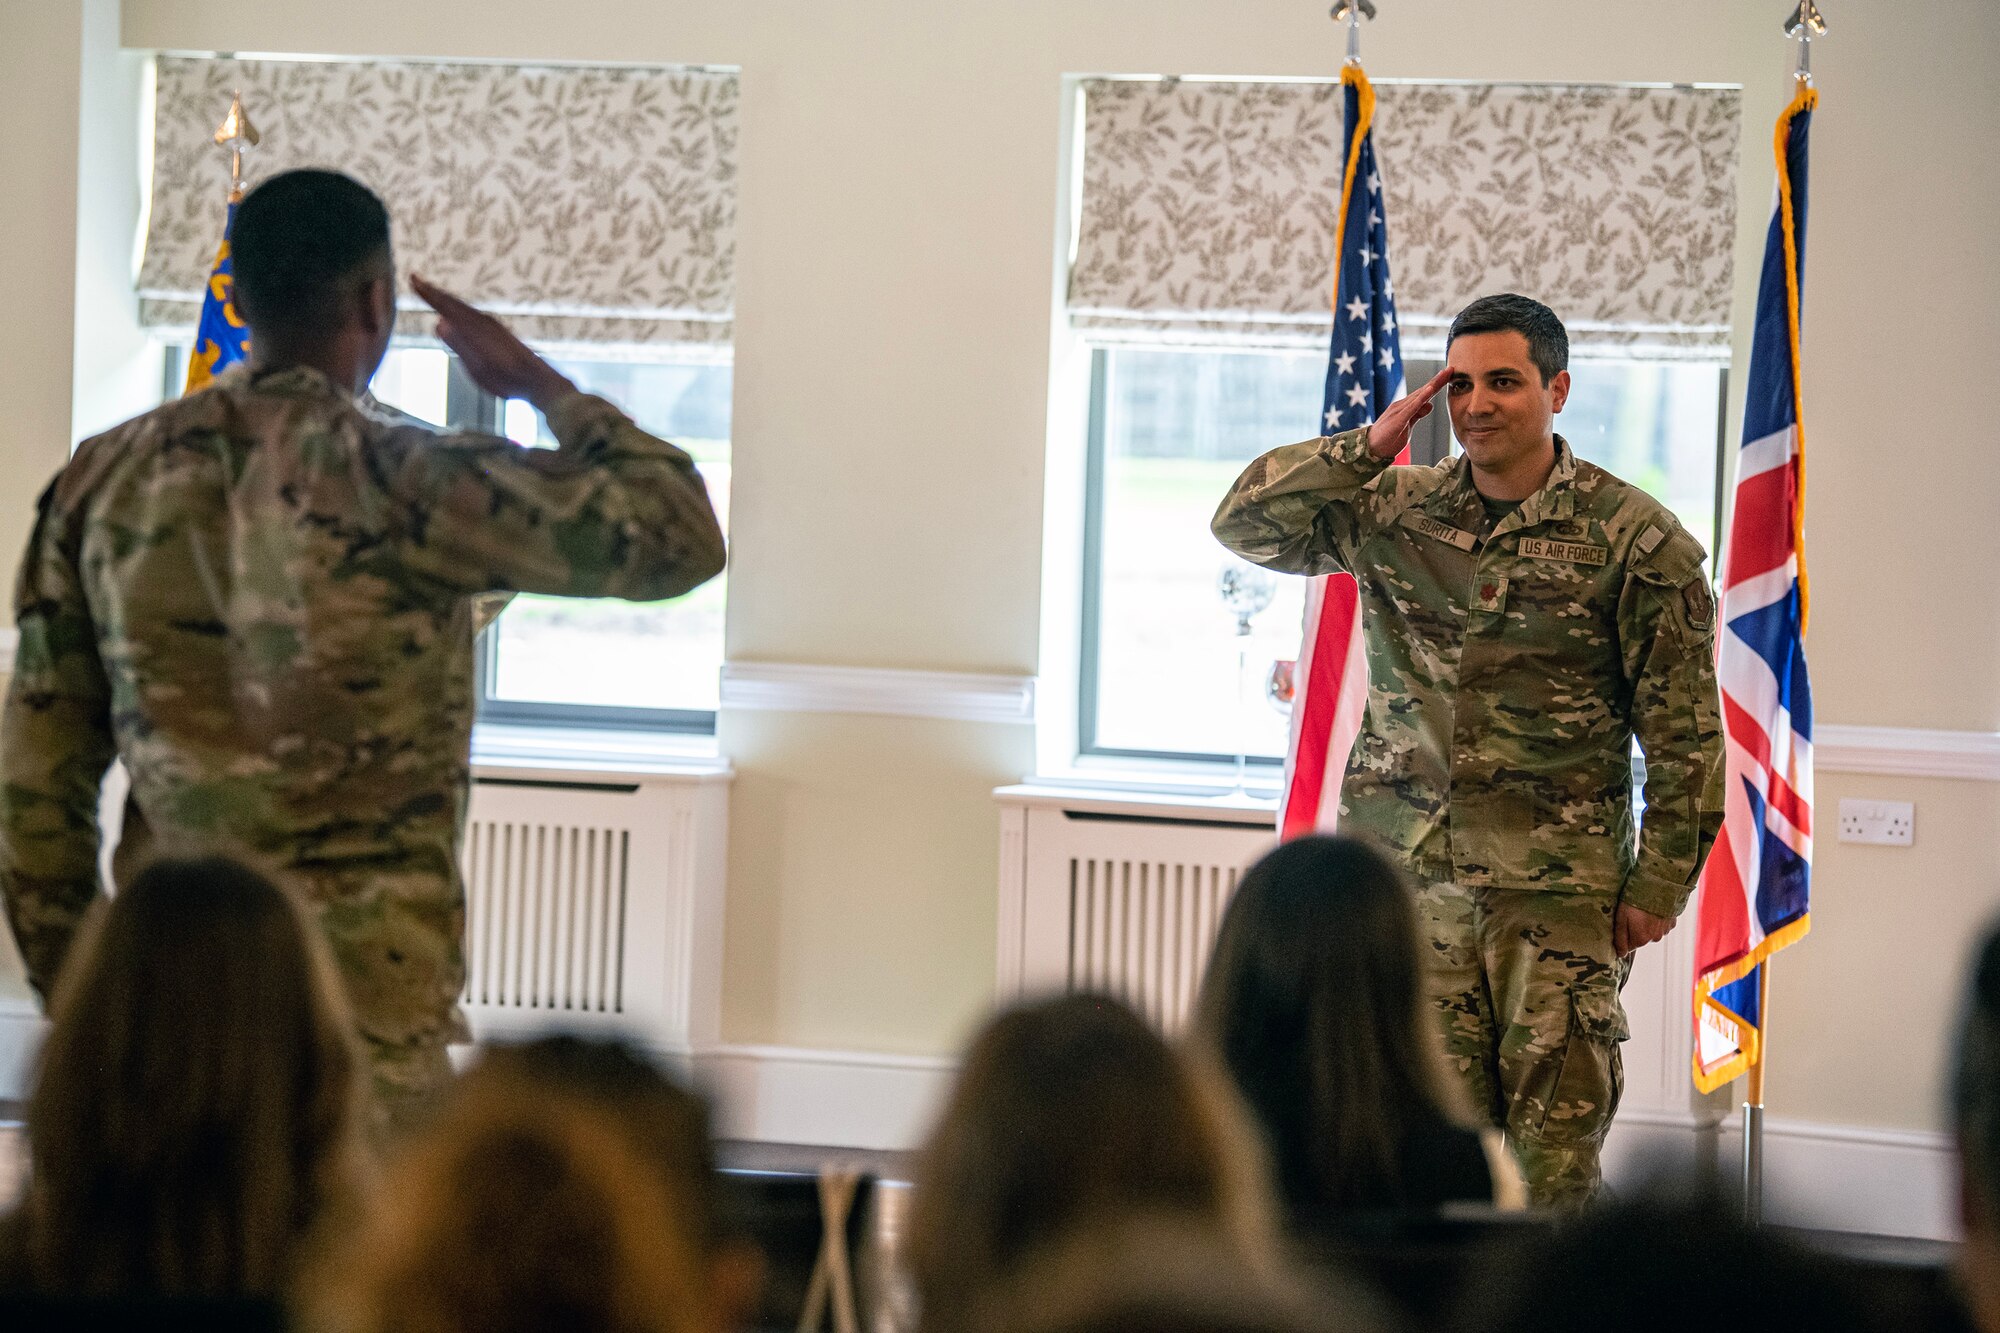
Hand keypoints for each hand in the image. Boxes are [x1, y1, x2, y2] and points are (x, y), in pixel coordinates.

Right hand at [411, 273, 575, 413]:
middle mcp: (485, 322)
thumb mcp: (479, 368)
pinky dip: (460, 309)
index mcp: (477, 328)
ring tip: (433, 294)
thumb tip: (439, 322)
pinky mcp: (499, 333)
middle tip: (416, 280)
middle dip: (434, 292)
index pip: (447, 306)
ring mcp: (494, 326)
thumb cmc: (508, 380)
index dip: (429, 294)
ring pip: (465, 308)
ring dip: (447, 300)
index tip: (413, 279)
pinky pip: (473, 315)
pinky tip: (459, 316)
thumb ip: (460, 345)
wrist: (539, 382)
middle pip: (455, 303)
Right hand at [1366, 365, 1453, 459]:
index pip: (1424, 393)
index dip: (1437, 384)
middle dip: (1438, 380)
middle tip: (1451, 369)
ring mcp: (1399, 410)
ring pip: (1419, 395)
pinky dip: (1421, 398)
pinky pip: (1412, 407)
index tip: (1449, 375)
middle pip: (1424, 390)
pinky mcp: (1398, 419)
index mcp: (1406, 407)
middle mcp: (1402, 405)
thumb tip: (1430, 405)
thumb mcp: (1407, 426)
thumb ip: (1418, 414)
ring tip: (1444, 375)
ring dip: (1432, 385)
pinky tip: (1429, 391)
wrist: (1370, 448)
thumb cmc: (1387, 439)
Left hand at [1614, 902, 1675, 956]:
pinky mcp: (1672, 922)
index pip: (1629, 946)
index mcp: (1641, 939)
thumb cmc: (1635, 902)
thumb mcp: (1621, 919)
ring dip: (1647, 924)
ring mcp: (1665, 930)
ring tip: (1643, 909)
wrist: (1658, 887)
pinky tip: (1653, 908)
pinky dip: (1657, 919)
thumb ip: (1620, 939)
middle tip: (1633, 913)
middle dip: (1635, 929)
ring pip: (1652, 931)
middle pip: (1641, 938)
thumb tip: (1620, 955)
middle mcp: (1654, 938)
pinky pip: (1662, 924)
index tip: (1623, 923)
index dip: (1624, 935)